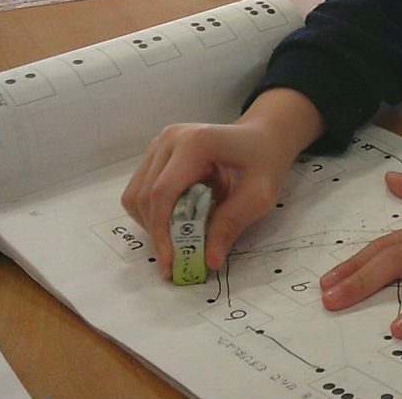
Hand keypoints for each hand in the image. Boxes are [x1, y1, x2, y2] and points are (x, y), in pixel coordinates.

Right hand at [121, 88, 323, 278]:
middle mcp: (171, 138)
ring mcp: (160, 143)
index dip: (162, 231)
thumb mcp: (260, 194)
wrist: (264, 136)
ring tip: (182, 234)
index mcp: (196, 142)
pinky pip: (141, 190)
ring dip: (154, 223)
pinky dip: (155, 212)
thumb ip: (232, 224)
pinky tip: (179, 217)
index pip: (163, 192)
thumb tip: (210, 260)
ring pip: (136, 195)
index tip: (169, 264)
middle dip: (158, 232)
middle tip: (177, 258)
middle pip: (145, 195)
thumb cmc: (265, 160)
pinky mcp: (157, 152)